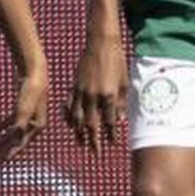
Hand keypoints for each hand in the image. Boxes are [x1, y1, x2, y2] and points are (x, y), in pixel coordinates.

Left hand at [0, 65, 47, 161]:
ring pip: (14, 132)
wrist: (33, 71)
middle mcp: (35, 123)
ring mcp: (29, 115)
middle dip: (4, 149)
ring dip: (2, 140)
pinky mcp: (23, 108)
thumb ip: (20, 125)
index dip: (9, 153)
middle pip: (17, 140)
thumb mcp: (23, 109)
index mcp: (38, 125)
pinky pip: (12, 122)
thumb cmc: (30, 89)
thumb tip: (15, 141)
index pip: (21, 143)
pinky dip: (2, 127)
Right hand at [67, 37, 127, 151]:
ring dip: (80, 133)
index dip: (111, 135)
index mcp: (108, 96)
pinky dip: (70, 117)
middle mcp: (93, 97)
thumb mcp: (124, 82)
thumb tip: (119, 120)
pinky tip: (71, 124)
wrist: (101, 42)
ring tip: (82, 144)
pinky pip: (69, 106)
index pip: (109, 122)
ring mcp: (81, 92)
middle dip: (94, 141)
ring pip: (78, 118)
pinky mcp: (74, 86)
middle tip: (95, 153)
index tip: (112, 143)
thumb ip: (122, 102)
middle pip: (92, 125)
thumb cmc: (117, 60)